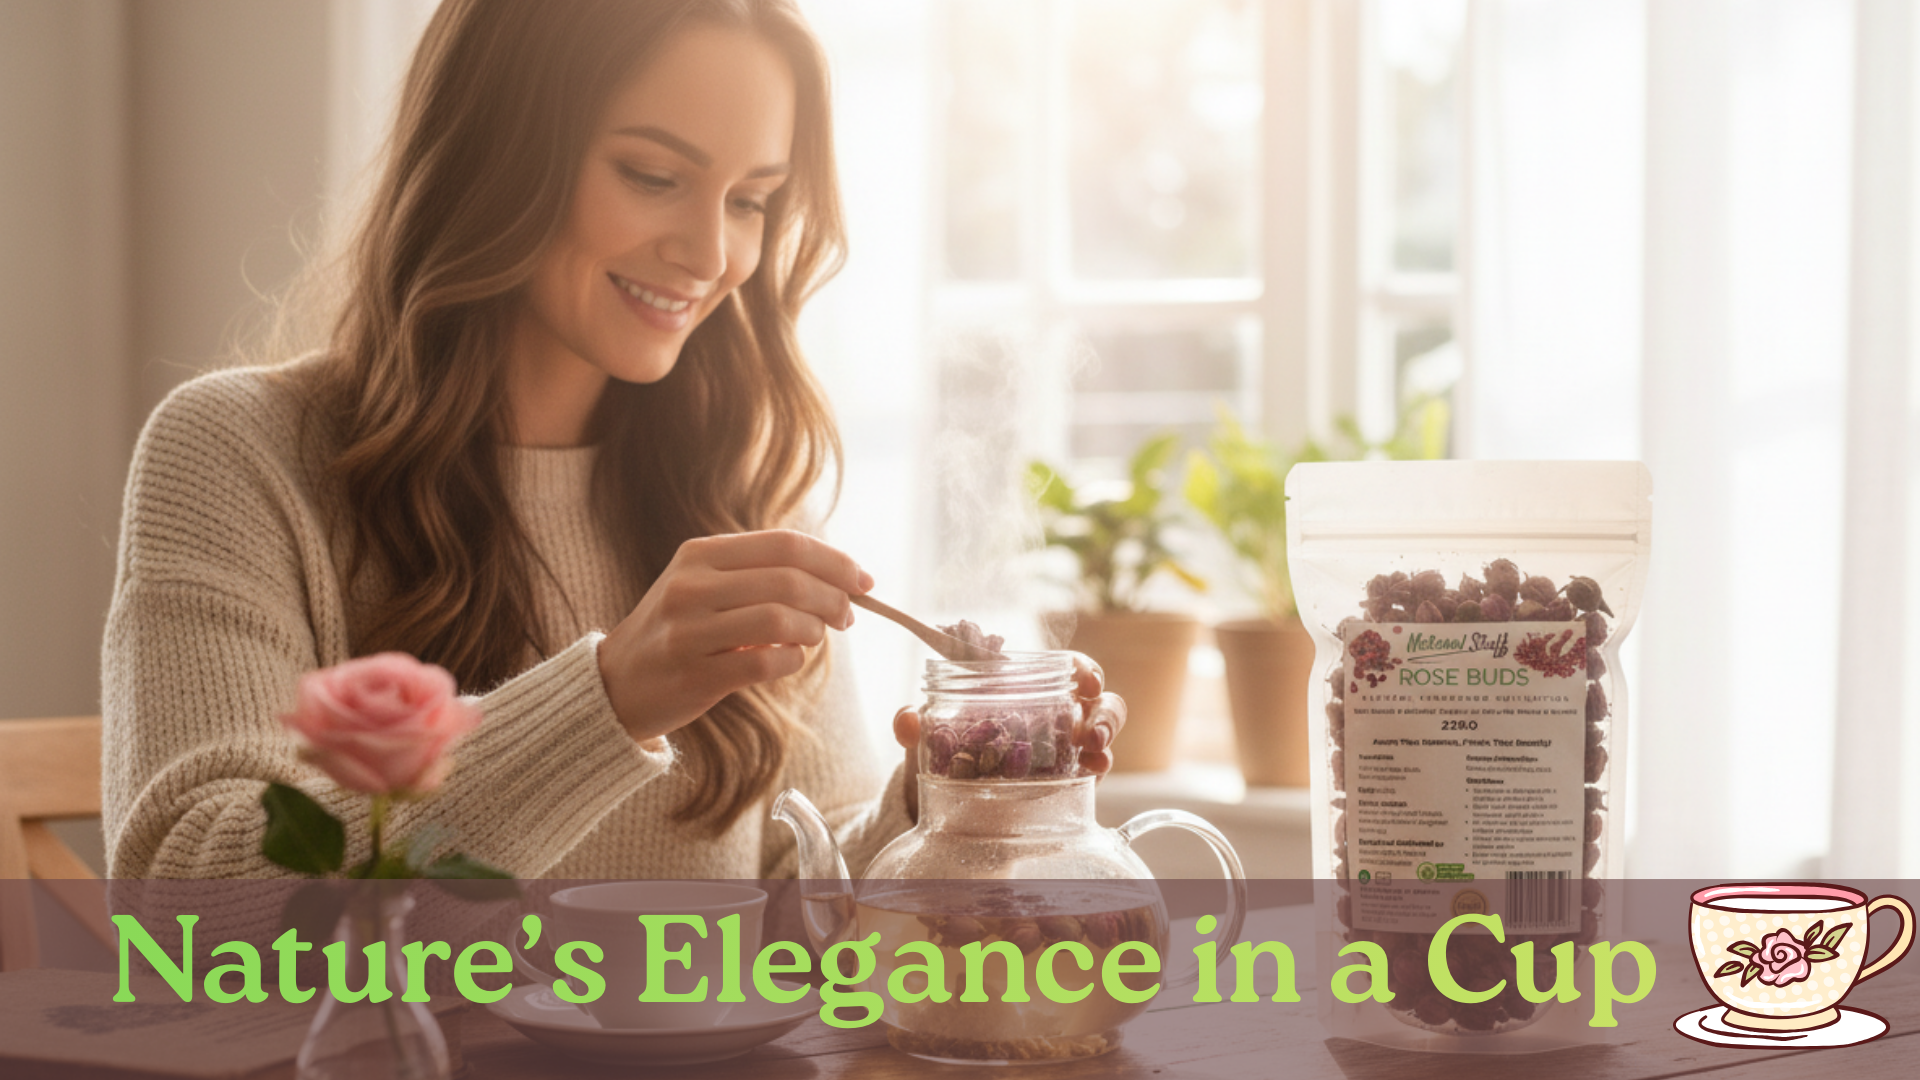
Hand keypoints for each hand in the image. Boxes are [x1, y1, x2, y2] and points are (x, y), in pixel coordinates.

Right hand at [597, 530, 870, 742]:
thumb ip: (759, 574)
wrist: (616, 683)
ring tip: (814, 638)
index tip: (863, 580)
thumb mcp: (704, 584)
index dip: (834, 561)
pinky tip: (790, 661)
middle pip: (788, 580)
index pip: (785, 544)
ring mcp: (689, 631)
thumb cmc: (677, 630)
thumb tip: (837, 577)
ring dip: (813, 631)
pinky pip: (764, 664)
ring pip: (779, 620)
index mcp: (700, 554)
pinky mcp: (694, 674)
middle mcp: (691, 586)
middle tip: (847, 616)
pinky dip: (791, 662)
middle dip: (833, 598)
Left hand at [891, 653, 1125, 818]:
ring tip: (1093, 751)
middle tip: (1089, 729)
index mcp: (1028, 687)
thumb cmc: (944, 747)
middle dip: (1103, 711)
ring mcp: (1066, 747)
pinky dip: (1099, 767)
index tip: (1084, 678)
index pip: (1068, 667)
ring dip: (1105, 735)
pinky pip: (1095, 767)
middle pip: (1098, 700)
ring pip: (1102, 730)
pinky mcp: (1069, 779)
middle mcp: (1055, 712)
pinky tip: (1092, 772)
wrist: (942, 796)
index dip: (1083, 668)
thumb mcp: (927, 734)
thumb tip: (907, 719)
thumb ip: (913, 724)